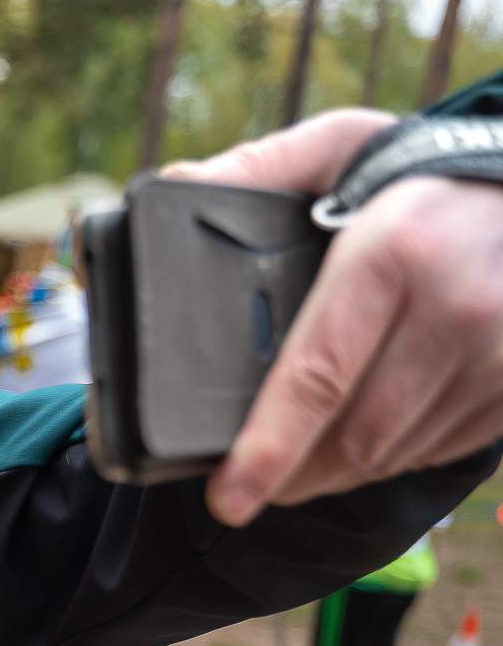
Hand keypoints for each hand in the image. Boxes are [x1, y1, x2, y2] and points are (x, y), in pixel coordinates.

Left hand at [162, 110, 502, 524]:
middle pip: (353, 437)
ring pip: (395, 453)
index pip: (316, 379)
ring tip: (303, 459)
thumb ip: (256, 169)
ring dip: (339, 469)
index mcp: (392, 253)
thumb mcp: (338, 147)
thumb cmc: (421, 172)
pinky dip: (393, 455)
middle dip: (290, 473)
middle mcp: (457, 307)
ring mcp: (501, 352)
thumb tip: (176, 184)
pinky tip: (365, 433)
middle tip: (249, 484)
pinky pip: (441, 450)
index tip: (227, 498)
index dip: (267, 451)